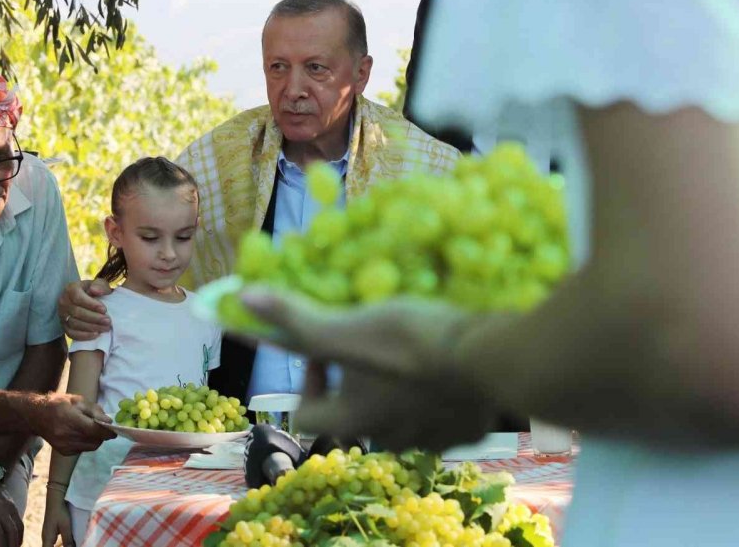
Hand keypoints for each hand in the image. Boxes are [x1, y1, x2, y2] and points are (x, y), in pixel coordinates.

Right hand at [30, 393, 115, 454]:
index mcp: (70, 420)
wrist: (36, 416)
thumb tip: (109, 421)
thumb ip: (94, 410)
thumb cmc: (59, 404)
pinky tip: (82, 434)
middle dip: (102, 435)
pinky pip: (83, 449)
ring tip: (91, 429)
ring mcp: (64, 446)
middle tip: (103, 427)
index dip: (107, 432)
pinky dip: (87, 443)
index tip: (115, 431)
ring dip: (95, 439)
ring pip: (90, 447)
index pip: (94, 430)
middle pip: (94, 441)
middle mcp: (66, 436)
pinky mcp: (64, 452)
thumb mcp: (78, 400)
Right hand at [41, 490, 75, 546]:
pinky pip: (55, 540)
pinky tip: (69, 540)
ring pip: (53, 544)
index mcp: (47, 539)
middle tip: (70, 544)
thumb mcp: (65, 526)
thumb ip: (67, 540)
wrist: (56, 498)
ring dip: (61, 545)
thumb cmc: (60, 512)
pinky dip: (61, 542)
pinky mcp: (52, 529)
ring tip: (70, 543)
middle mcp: (46, 538)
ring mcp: (48, 533)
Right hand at [59, 278, 112, 340]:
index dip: (91, 305)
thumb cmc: (94, 290)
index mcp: (71, 289)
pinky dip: (84, 336)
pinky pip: (71, 333)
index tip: (105, 310)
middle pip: (77, 312)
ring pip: (74, 324)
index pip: (78, 298)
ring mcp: (62, 315)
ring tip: (105, 328)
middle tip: (108, 321)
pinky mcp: (64, 326)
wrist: (86, 299)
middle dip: (94, 318)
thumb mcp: (99, 284)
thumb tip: (95, 291)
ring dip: (91, 327)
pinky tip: (96, 334)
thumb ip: (100, 285)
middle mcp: (63, 301)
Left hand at [240, 289, 496, 449]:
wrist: (496, 359)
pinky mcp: (468, 433)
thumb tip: (242, 298)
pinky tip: (449, 368)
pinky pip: (443, 420)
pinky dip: (438, 398)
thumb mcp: (353, 325)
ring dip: (396, 393)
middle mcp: (387, 438)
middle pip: (354, 418)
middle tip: (370, 345)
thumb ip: (299, 318)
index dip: (308, 382)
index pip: (307, 415)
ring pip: (399, 421)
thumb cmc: (417, 342)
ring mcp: (431, 440)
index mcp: (354, 418)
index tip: (324, 350)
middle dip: (354, 385)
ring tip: (411, 353)